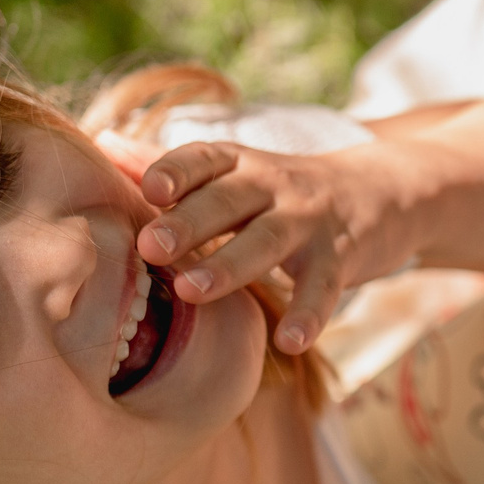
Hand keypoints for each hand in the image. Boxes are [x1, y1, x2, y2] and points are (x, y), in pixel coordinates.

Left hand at [134, 140, 406, 354]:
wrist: (382, 191)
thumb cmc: (286, 189)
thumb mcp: (236, 169)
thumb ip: (172, 164)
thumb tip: (100, 141)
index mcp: (240, 163)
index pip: (205, 158)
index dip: (177, 170)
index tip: (148, 188)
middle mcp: (275, 186)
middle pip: (229, 200)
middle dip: (190, 222)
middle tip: (151, 247)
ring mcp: (311, 222)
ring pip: (269, 240)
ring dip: (231, 264)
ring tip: (193, 292)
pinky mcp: (343, 258)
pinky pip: (325, 288)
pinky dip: (311, 315)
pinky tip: (290, 342)